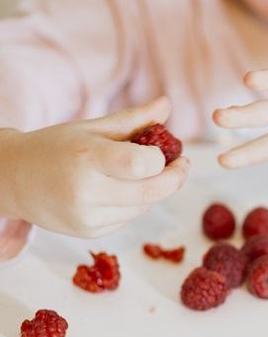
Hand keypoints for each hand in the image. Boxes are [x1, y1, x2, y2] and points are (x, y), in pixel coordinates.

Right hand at [0, 98, 189, 236]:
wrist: (13, 180)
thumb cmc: (56, 147)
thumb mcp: (92, 128)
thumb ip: (134, 119)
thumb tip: (167, 104)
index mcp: (86, 158)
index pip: (142, 164)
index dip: (163, 159)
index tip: (169, 152)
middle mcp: (86, 192)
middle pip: (152, 191)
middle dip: (175, 178)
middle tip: (182, 165)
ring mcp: (87, 216)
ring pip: (145, 206)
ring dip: (155, 190)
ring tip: (145, 173)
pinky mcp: (90, 232)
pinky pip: (130, 217)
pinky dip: (136, 203)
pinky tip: (121, 190)